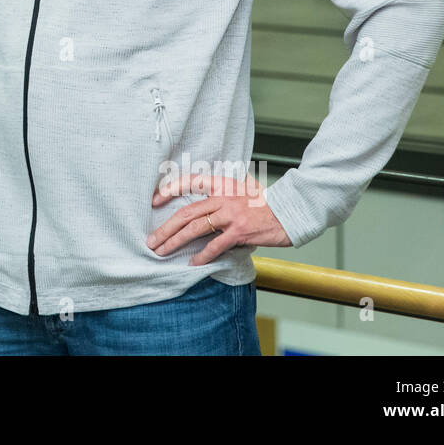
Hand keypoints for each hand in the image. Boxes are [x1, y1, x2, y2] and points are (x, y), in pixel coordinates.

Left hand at [146, 172, 291, 264]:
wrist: (291, 211)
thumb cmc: (267, 203)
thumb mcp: (243, 189)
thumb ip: (224, 194)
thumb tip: (205, 207)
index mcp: (223, 184)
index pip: (190, 181)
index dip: (170, 189)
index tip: (154, 200)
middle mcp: (223, 197)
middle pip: (186, 212)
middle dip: (165, 228)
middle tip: (152, 240)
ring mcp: (231, 214)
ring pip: (195, 228)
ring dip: (175, 241)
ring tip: (162, 251)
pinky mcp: (239, 231)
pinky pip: (215, 244)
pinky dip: (202, 255)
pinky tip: (193, 262)